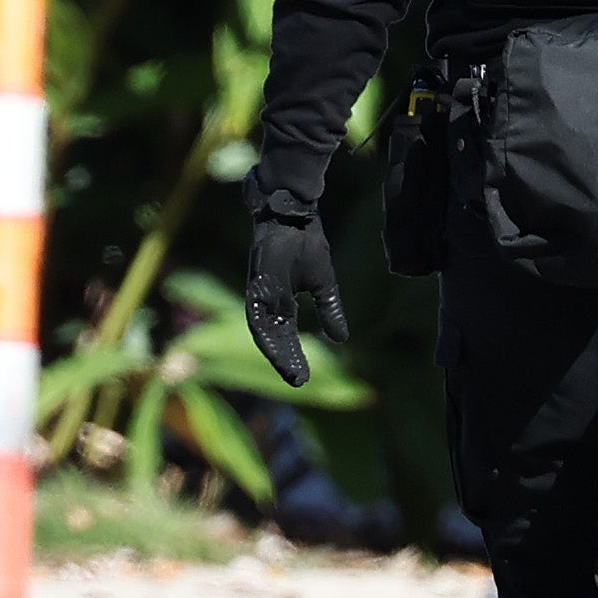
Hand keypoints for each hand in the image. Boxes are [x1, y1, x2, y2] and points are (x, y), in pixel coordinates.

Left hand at [245, 214, 347, 387]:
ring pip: (263, 332)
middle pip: (274, 340)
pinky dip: (265, 333)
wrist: (294, 215)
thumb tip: (341, 339)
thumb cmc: (306, 245)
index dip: (294, 357)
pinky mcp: (255, 285)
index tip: (303, 378)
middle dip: (286, 361)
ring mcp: (259, 295)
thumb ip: (330, 310)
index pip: (286, 337)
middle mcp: (267, 303)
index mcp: (281, 304)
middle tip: (299, 382)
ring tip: (290, 372)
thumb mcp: (324, 284)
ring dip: (276, 353)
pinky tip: (275, 347)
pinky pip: (257, 315)